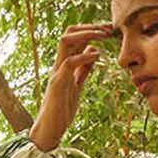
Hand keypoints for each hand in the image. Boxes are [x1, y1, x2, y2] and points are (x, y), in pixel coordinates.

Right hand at [29, 21, 119, 151]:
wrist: (49, 130)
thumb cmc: (62, 110)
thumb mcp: (77, 85)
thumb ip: (84, 69)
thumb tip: (94, 52)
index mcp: (64, 64)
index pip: (75, 37)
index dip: (91, 30)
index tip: (109, 30)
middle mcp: (58, 64)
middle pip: (69, 33)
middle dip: (89, 27)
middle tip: (108, 28)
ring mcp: (57, 72)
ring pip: (66, 41)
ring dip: (86, 34)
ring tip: (103, 35)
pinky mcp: (57, 84)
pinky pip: (69, 63)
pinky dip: (83, 56)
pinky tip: (97, 55)